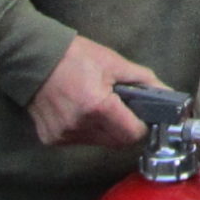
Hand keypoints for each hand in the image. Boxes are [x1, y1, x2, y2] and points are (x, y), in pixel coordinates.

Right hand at [27, 35, 164, 148]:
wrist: (33, 58)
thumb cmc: (73, 56)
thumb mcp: (113, 62)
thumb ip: (142, 80)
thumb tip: (166, 92)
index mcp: (97, 106)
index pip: (132, 134)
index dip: (142, 126)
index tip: (143, 117)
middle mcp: (79, 125)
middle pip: (117, 142)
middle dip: (125, 128)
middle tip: (122, 109)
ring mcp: (63, 135)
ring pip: (99, 143)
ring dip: (105, 130)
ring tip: (99, 106)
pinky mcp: (51, 139)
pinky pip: (79, 141)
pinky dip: (85, 130)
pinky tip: (80, 111)